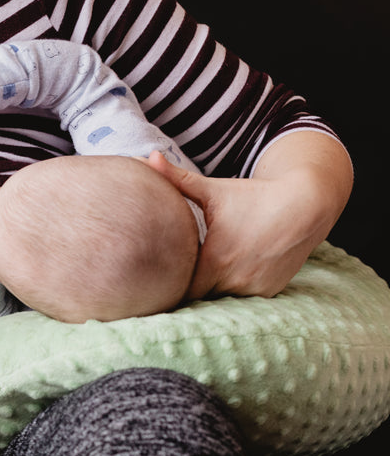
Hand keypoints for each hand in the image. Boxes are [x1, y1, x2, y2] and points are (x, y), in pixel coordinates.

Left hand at [145, 146, 346, 298]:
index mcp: (214, 260)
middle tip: (181, 275)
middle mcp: (234, 280)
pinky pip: (243, 298)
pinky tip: (233, 274)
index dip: (171, 284)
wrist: (306, 204)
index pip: (181, 288)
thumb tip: (149, 157)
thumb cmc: (253, 196)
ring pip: (221, 298)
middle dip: (190, 287)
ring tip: (206, 275)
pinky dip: (235, 289)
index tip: (165, 274)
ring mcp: (254, 288)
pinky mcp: (269, 291)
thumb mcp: (213, 190)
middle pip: (199, 296)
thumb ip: (178, 179)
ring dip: (213, 290)